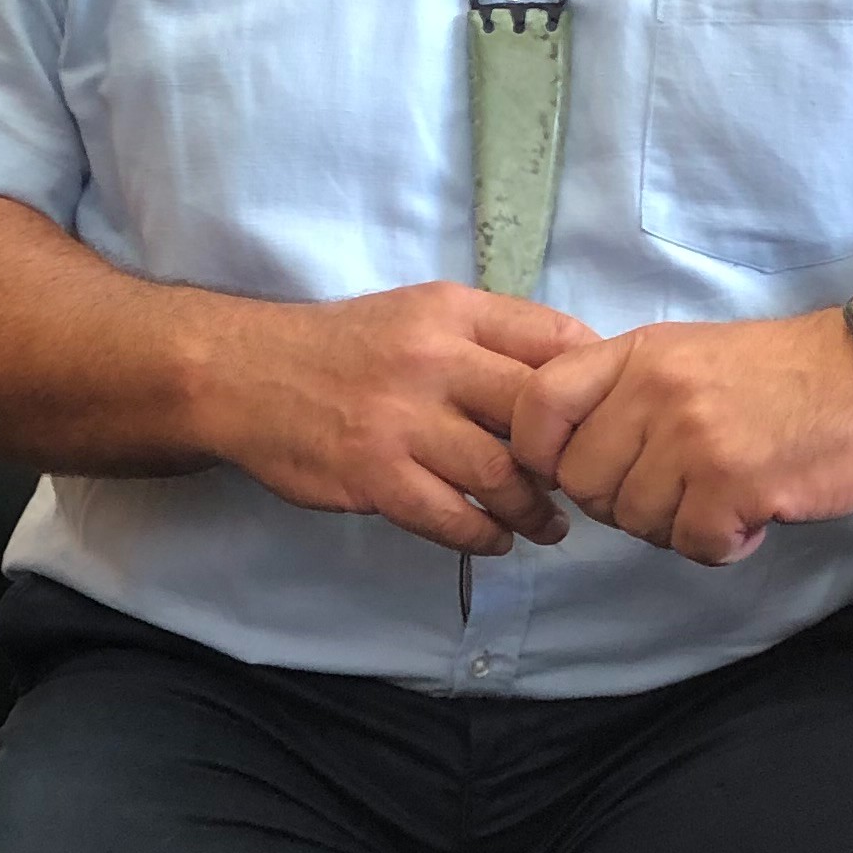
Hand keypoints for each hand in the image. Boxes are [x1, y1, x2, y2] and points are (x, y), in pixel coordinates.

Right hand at [203, 283, 599, 554]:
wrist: (246, 375)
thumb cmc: (342, 349)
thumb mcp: (418, 314)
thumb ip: (488, 339)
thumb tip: (573, 378)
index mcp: (455, 311)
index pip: (558, 341)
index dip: (597, 385)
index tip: (607, 419)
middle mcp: (436, 359)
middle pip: (540, 414)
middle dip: (572, 458)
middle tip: (584, 484)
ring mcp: (404, 420)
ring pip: (502, 476)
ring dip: (535, 511)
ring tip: (547, 525)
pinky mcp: (375, 474)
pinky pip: (451, 518)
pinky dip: (484, 537)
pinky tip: (494, 540)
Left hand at [510, 311, 852, 566]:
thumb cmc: (780, 374)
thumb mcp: (686, 354)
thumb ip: (623, 393)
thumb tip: (563, 455)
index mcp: (636, 355)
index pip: (538, 407)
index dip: (541, 453)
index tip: (580, 469)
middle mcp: (655, 391)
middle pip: (584, 483)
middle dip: (623, 503)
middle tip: (679, 490)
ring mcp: (693, 437)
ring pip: (636, 521)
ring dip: (678, 525)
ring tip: (724, 494)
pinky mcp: (734, 483)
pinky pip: (691, 544)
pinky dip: (722, 543)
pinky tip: (752, 513)